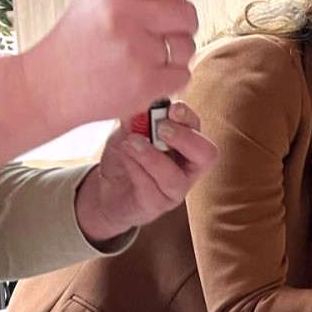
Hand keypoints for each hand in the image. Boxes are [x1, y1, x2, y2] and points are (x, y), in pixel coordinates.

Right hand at [25, 0, 205, 128]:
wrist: (47, 87)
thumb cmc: (75, 46)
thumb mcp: (96, 1)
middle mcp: (124, 17)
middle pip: (185, 10)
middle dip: (183, 22)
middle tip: (164, 31)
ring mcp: (136, 51)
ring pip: (188, 44)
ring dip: (176, 51)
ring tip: (147, 56)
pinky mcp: (145, 82)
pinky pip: (183, 73)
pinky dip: (170, 77)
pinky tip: (145, 75)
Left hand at [73, 102, 218, 242]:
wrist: (104, 190)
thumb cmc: (125, 156)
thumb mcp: (126, 131)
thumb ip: (134, 119)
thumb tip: (138, 105)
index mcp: (185, 142)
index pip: (197, 126)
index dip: (187, 117)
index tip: (171, 109)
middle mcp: (188, 166)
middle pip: (207, 155)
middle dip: (186, 139)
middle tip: (161, 129)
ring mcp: (175, 189)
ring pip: (174, 177)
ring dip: (152, 157)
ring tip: (130, 143)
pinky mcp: (157, 206)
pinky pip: (151, 189)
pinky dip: (136, 169)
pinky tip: (125, 157)